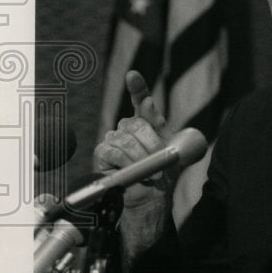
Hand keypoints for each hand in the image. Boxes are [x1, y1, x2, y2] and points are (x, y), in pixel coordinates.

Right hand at [94, 70, 177, 208]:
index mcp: (146, 122)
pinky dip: (125, 162)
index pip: (139, 99)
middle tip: (160, 159)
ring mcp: (113, 138)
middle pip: (136, 124)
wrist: (152, 197)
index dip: (136, 87)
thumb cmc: (162, 172)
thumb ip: (159, 125)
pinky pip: (112, 151)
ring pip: (125, 139)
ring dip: (141, 156)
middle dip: (151, 143)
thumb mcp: (168, 148)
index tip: (132, 75)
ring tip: (152, 171)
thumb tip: (148, 101)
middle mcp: (127, 127)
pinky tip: (133, 172)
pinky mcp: (102, 153)